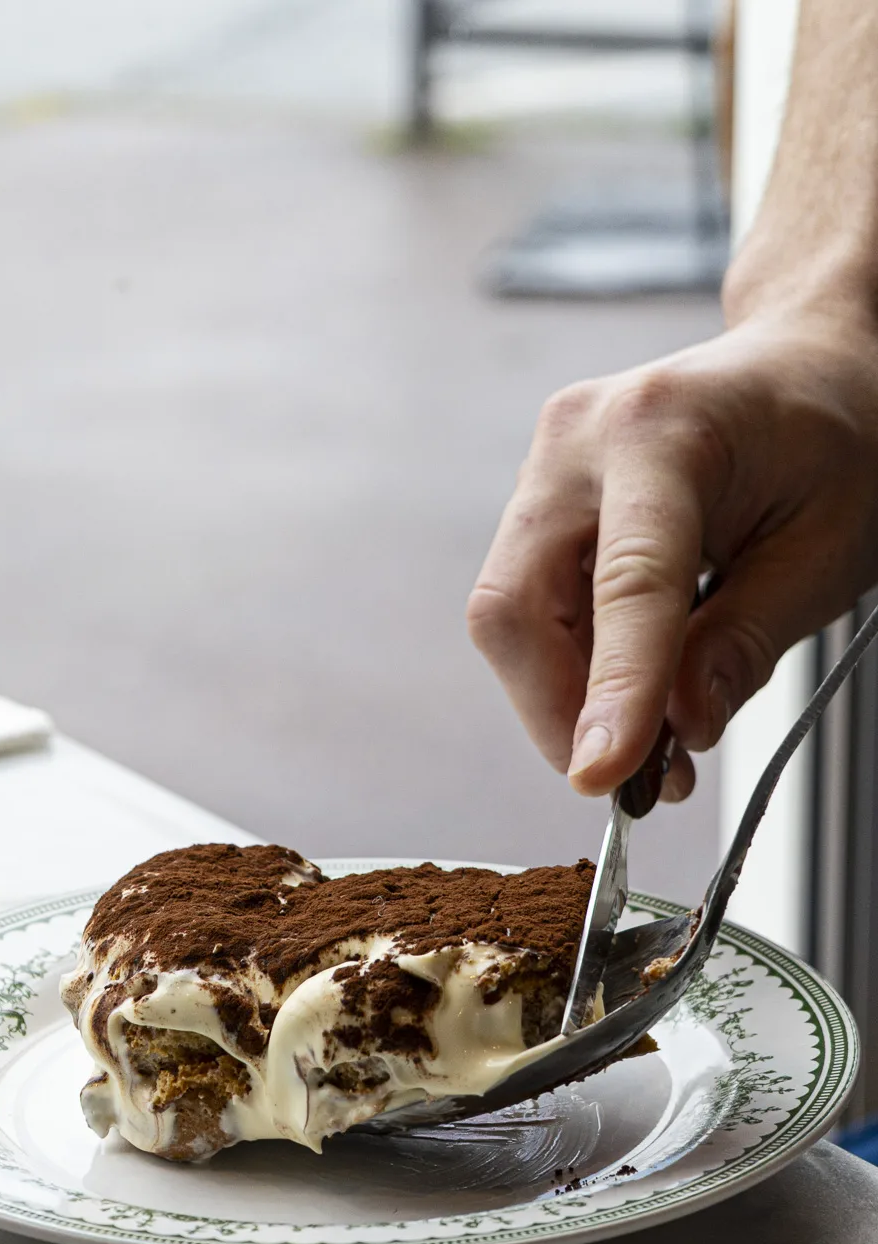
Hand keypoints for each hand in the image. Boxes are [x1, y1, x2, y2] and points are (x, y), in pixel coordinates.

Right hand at [467, 308, 877, 800]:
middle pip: (517, 606)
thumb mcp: (826, 548)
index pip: (626, 585)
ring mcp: (547, 466)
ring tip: (650, 746)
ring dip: (564, 698)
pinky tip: (629, 692)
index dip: (615, 691)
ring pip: (511, 617)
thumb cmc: (837, 434)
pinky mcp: (541, 498)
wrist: (809, 358)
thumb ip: (747, 642)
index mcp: (665, 430)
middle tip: (631, 779)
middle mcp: (577, 440)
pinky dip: (572, 666)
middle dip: (559, 710)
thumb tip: (678, 728)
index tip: (605, 779)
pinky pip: (529, 605)